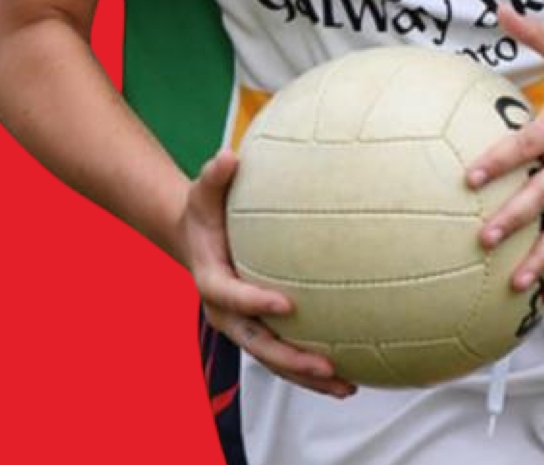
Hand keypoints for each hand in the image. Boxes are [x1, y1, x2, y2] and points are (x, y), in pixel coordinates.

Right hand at [182, 149, 356, 398]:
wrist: (195, 239)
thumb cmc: (205, 210)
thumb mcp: (203, 190)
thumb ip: (214, 175)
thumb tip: (229, 156)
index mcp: (211, 280)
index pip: (233, 296)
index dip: (257, 303)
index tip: (288, 305)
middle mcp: (226, 312)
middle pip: (258, 345)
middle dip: (291, 359)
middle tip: (327, 364)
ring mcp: (243, 326)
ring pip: (274, 360)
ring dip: (307, 376)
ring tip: (346, 386)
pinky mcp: (259, 330)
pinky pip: (284, 355)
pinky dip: (310, 370)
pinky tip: (348, 377)